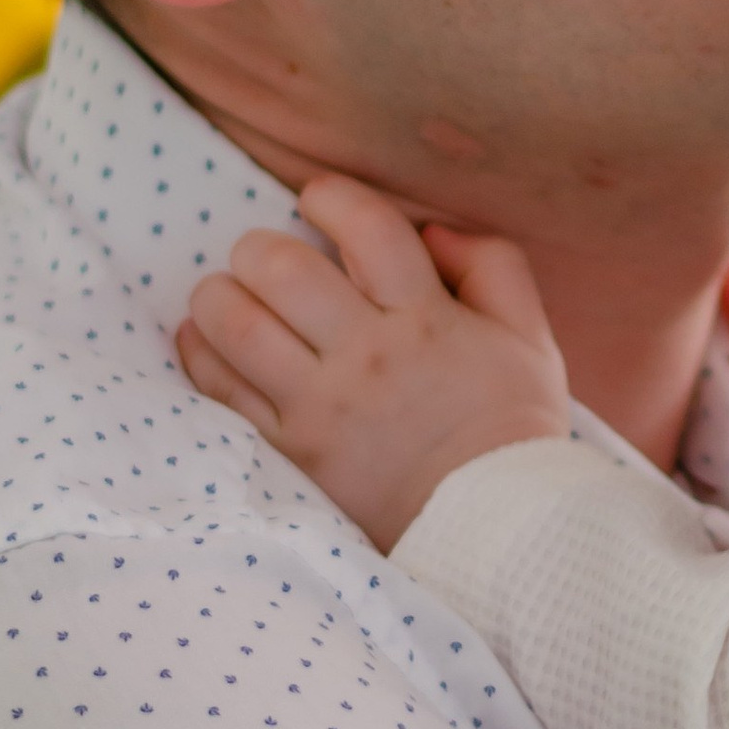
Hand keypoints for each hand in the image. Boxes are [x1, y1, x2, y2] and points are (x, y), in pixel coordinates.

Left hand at [178, 174, 569, 548]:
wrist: (495, 531)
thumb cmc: (512, 426)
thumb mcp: (529, 337)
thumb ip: (493, 265)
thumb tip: (433, 231)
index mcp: (427, 319)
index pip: (366, 229)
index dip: (331, 197)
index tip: (318, 199)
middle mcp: (367, 357)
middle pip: (281, 269)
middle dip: (260, 246)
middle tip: (266, 255)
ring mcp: (321, 408)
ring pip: (236, 325)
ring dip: (219, 294)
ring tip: (229, 292)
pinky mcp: (292, 452)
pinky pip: (221, 391)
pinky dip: (199, 352)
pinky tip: (204, 338)